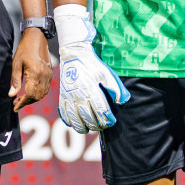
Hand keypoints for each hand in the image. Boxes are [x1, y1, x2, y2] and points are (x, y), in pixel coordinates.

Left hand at [9, 28, 52, 109]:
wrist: (37, 38)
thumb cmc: (25, 49)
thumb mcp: (16, 64)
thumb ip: (15, 80)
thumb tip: (11, 95)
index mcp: (35, 74)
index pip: (30, 95)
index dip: (22, 103)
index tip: (14, 107)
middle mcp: (44, 77)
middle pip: (37, 96)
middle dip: (26, 102)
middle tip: (16, 103)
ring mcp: (48, 76)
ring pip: (42, 94)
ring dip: (32, 99)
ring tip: (21, 99)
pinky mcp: (50, 74)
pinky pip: (45, 88)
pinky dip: (38, 93)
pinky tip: (29, 92)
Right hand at [52, 5, 129, 133]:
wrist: (73, 55)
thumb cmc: (92, 64)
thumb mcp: (106, 73)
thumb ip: (115, 88)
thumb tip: (122, 101)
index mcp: (91, 90)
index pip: (100, 111)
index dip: (107, 120)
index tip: (111, 121)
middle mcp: (79, 96)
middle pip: (88, 118)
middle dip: (97, 125)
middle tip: (102, 126)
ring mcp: (69, 97)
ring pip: (75, 120)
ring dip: (83, 128)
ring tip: (89, 128)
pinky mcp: (62, 97)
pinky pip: (64, 114)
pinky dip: (69, 122)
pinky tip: (75, 124)